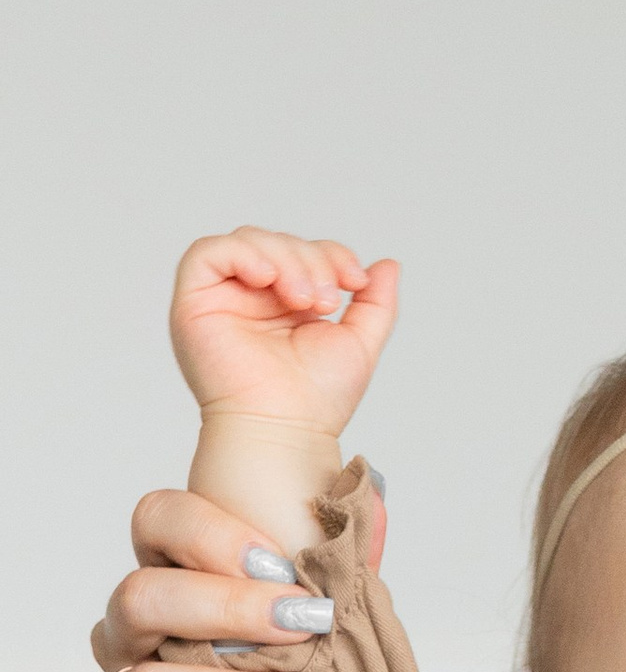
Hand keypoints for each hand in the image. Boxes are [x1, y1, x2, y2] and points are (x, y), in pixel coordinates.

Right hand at [88, 482, 380, 671]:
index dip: (209, 532)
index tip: (284, 561)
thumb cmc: (301, 654)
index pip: (157, 520)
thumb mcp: (316, 588)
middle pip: (141, 598)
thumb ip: (327, 547)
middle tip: (311, 625)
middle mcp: (129, 632)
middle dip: (230, 610)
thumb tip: (362, 507)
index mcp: (168, 572)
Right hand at [171, 227, 398, 435]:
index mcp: (281, 305)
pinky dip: (242, 254)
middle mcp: (248, 300)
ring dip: (286, 258)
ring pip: (247, 241)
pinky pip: (205, 254)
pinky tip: (268, 278)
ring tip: (303, 299)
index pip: (303, 250)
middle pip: (277, 241)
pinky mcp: (192, 307)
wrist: (288, 430)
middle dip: (311, 259)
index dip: (333, 253)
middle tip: (325, 302)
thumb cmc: (317, 399)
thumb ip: (375, 302)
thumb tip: (387, 264)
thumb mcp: (359, 340)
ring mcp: (219, 302)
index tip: (356, 282)